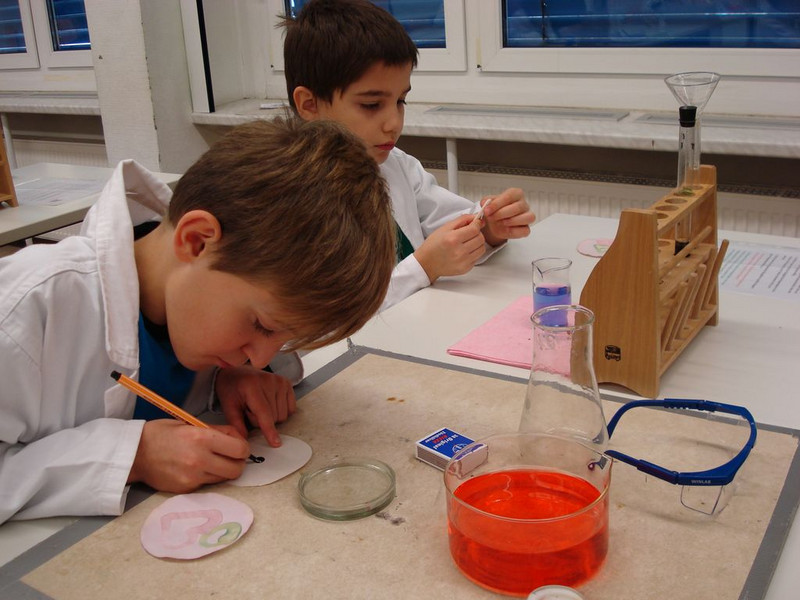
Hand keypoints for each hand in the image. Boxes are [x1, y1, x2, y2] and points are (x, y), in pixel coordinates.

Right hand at [128, 420, 248, 492]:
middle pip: (237, 469)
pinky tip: (195, 468)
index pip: (240, 449)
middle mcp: (200, 459)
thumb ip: (216, 431)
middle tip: (230, 456)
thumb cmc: (162, 434)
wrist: (134, 453)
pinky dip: (207, 477)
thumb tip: (238, 437)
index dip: (243, 448)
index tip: (237, 446)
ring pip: (224, 479)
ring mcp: (193, 477)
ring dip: (223, 471)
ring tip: (211, 461)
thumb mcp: (190, 424)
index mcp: (202, 438)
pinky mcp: (186, 489)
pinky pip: (207, 484)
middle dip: (237, 462)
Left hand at [214, 365, 296, 446]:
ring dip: (272, 417)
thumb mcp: (228, 406)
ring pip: (283, 415)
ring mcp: (279, 381)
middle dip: (262, 421)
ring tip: (259, 406)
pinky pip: (291, 409)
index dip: (269, 430)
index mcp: (252, 386)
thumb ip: (236, 424)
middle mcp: (269, 381)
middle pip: (274, 417)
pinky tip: (270, 403)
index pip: (264, 413)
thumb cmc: (231, 389)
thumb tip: (244, 441)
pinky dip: (281, 411)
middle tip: (250, 411)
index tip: (276, 443)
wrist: (236, 372)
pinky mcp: (286, 383)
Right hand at [414, 213, 485, 282]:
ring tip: (468, 242)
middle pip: (480, 238)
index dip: (477, 224)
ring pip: (482, 248)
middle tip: (469, 233)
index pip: (475, 229)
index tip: (475, 223)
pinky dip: (473, 252)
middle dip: (477, 233)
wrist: (426, 263)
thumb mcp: (445, 228)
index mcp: (453, 239)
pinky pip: (477, 257)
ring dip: (477, 243)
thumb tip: (477, 218)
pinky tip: (464, 251)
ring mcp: (463, 262)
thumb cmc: (433, 245)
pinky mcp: (465, 269)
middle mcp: (459, 251)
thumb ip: (462, 220)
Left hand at [480, 188, 535, 246]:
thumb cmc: (495, 211)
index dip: (497, 204)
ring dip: (511, 221)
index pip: (509, 196)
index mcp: (516, 194)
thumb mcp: (488, 204)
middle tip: (491, 217)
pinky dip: (514, 231)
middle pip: (518, 207)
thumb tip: (484, 202)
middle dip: (501, 213)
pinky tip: (505, 229)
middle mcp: (524, 204)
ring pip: (528, 217)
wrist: (494, 224)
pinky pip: (525, 230)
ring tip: (499, 223)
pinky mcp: (526, 229)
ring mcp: (527, 216)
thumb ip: (486, 201)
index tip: (487, 210)